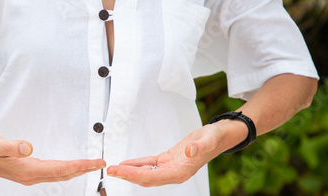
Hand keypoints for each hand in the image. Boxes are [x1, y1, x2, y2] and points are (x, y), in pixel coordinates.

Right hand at [0, 133, 105, 185]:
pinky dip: (66, 171)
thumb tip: (29, 147)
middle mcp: (31, 176)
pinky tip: (70, 168)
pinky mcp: (27, 172)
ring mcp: (29, 176)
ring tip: (92, 166)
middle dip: (84, 170)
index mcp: (27, 170)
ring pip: (59, 176)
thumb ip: (12, 146)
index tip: (97, 162)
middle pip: (64, 174)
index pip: (60, 169)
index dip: (80, 166)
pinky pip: (52, 174)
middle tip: (102, 164)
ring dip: (76, 171)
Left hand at [107, 123, 235, 186]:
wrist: (218, 136)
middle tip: (109, 171)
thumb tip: (190, 152)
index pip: (153, 177)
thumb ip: (199, 146)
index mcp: (181, 172)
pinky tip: (126, 164)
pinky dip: (137, 165)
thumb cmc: (213, 138)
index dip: (135, 175)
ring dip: (129, 172)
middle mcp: (174, 174)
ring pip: (145, 174)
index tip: (120, 171)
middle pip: (146, 179)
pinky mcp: (167, 161)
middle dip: (127, 175)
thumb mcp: (208, 138)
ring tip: (113, 169)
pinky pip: (149, 165)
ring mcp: (170, 169)